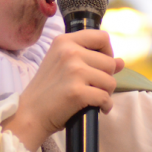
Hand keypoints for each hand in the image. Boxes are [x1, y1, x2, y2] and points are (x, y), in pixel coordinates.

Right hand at [2, 30, 124, 151]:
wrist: (30, 114)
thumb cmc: (47, 90)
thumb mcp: (64, 66)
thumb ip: (91, 59)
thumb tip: (121, 62)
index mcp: (64, 41)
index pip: (102, 37)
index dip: (107, 52)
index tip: (99, 66)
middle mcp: (69, 52)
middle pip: (109, 62)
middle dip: (106, 78)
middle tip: (92, 87)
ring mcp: (73, 71)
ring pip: (110, 81)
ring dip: (106, 93)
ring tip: (92, 97)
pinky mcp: (77, 92)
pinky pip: (105, 98)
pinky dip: (105, 106)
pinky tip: (97, 109)